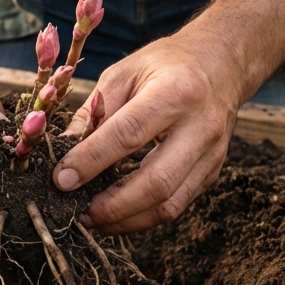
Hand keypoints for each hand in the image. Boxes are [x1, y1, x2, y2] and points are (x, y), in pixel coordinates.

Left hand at [53, 34, 241, 233]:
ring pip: (169, 204)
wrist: (223, 64)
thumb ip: (95, 110)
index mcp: (174, 92)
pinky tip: (118, 213)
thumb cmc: (167, 65)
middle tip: (78, 211)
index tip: (61, 179)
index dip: (91, 160)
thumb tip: (64, 149)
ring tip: (94, 220)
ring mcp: (212, 154)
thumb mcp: (125, 72)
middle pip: (156, 182)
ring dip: (127, 220)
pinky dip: (143, 215)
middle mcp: (200, 127)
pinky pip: (177, 205)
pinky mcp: (213, 172)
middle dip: (112, 206)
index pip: (127, 134)